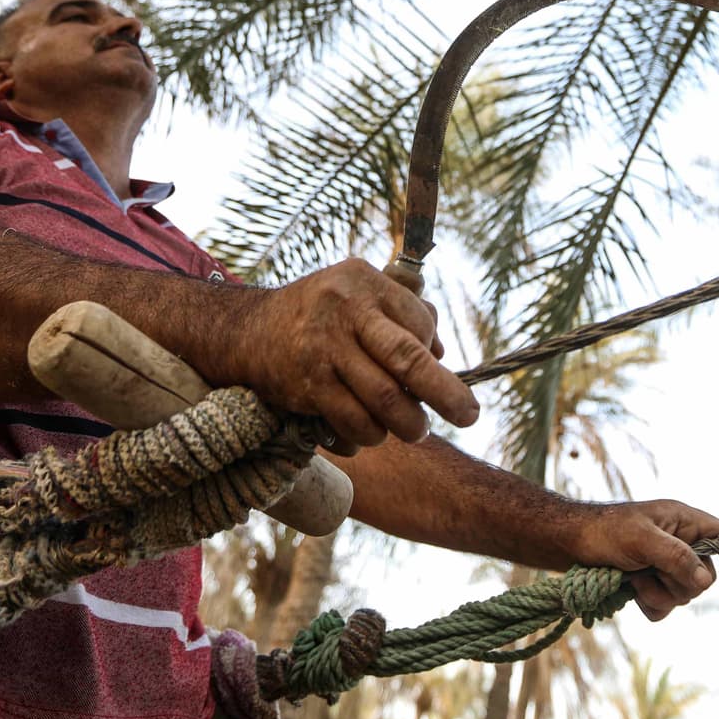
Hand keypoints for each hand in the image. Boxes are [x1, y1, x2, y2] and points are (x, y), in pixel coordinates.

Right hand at [218, 258, 478, 450]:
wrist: (248, 330)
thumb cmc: (320, 313)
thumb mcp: (359, 292)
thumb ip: (403, 314)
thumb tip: (441, 354)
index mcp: (364, 282)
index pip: (420, 324)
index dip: (434, 352)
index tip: (435, 368)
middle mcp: (344, 311)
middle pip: (408, 360)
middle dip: (446, 393)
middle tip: (470, 415)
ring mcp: (323, 349)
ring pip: (384, 400)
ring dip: (407, 424)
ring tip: (414, 429)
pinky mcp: (306, 385)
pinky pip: (352, 422)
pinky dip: (369, 435)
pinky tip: (371, 433)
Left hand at [566, 500, 718, 621]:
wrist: (570, 545)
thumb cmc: (605, 532)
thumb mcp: (643, 539)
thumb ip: (677, 557)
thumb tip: (706, 580)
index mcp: (682, 521)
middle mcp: (678, 543)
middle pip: (703, 576)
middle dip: (677, 581)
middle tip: (651, 570)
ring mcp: (664, 566)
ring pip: (683, 596)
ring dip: (658, 593)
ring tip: (634, 579)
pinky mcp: (650, 585)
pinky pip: (665, 608)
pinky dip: (650, 605)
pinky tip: (632, 594)